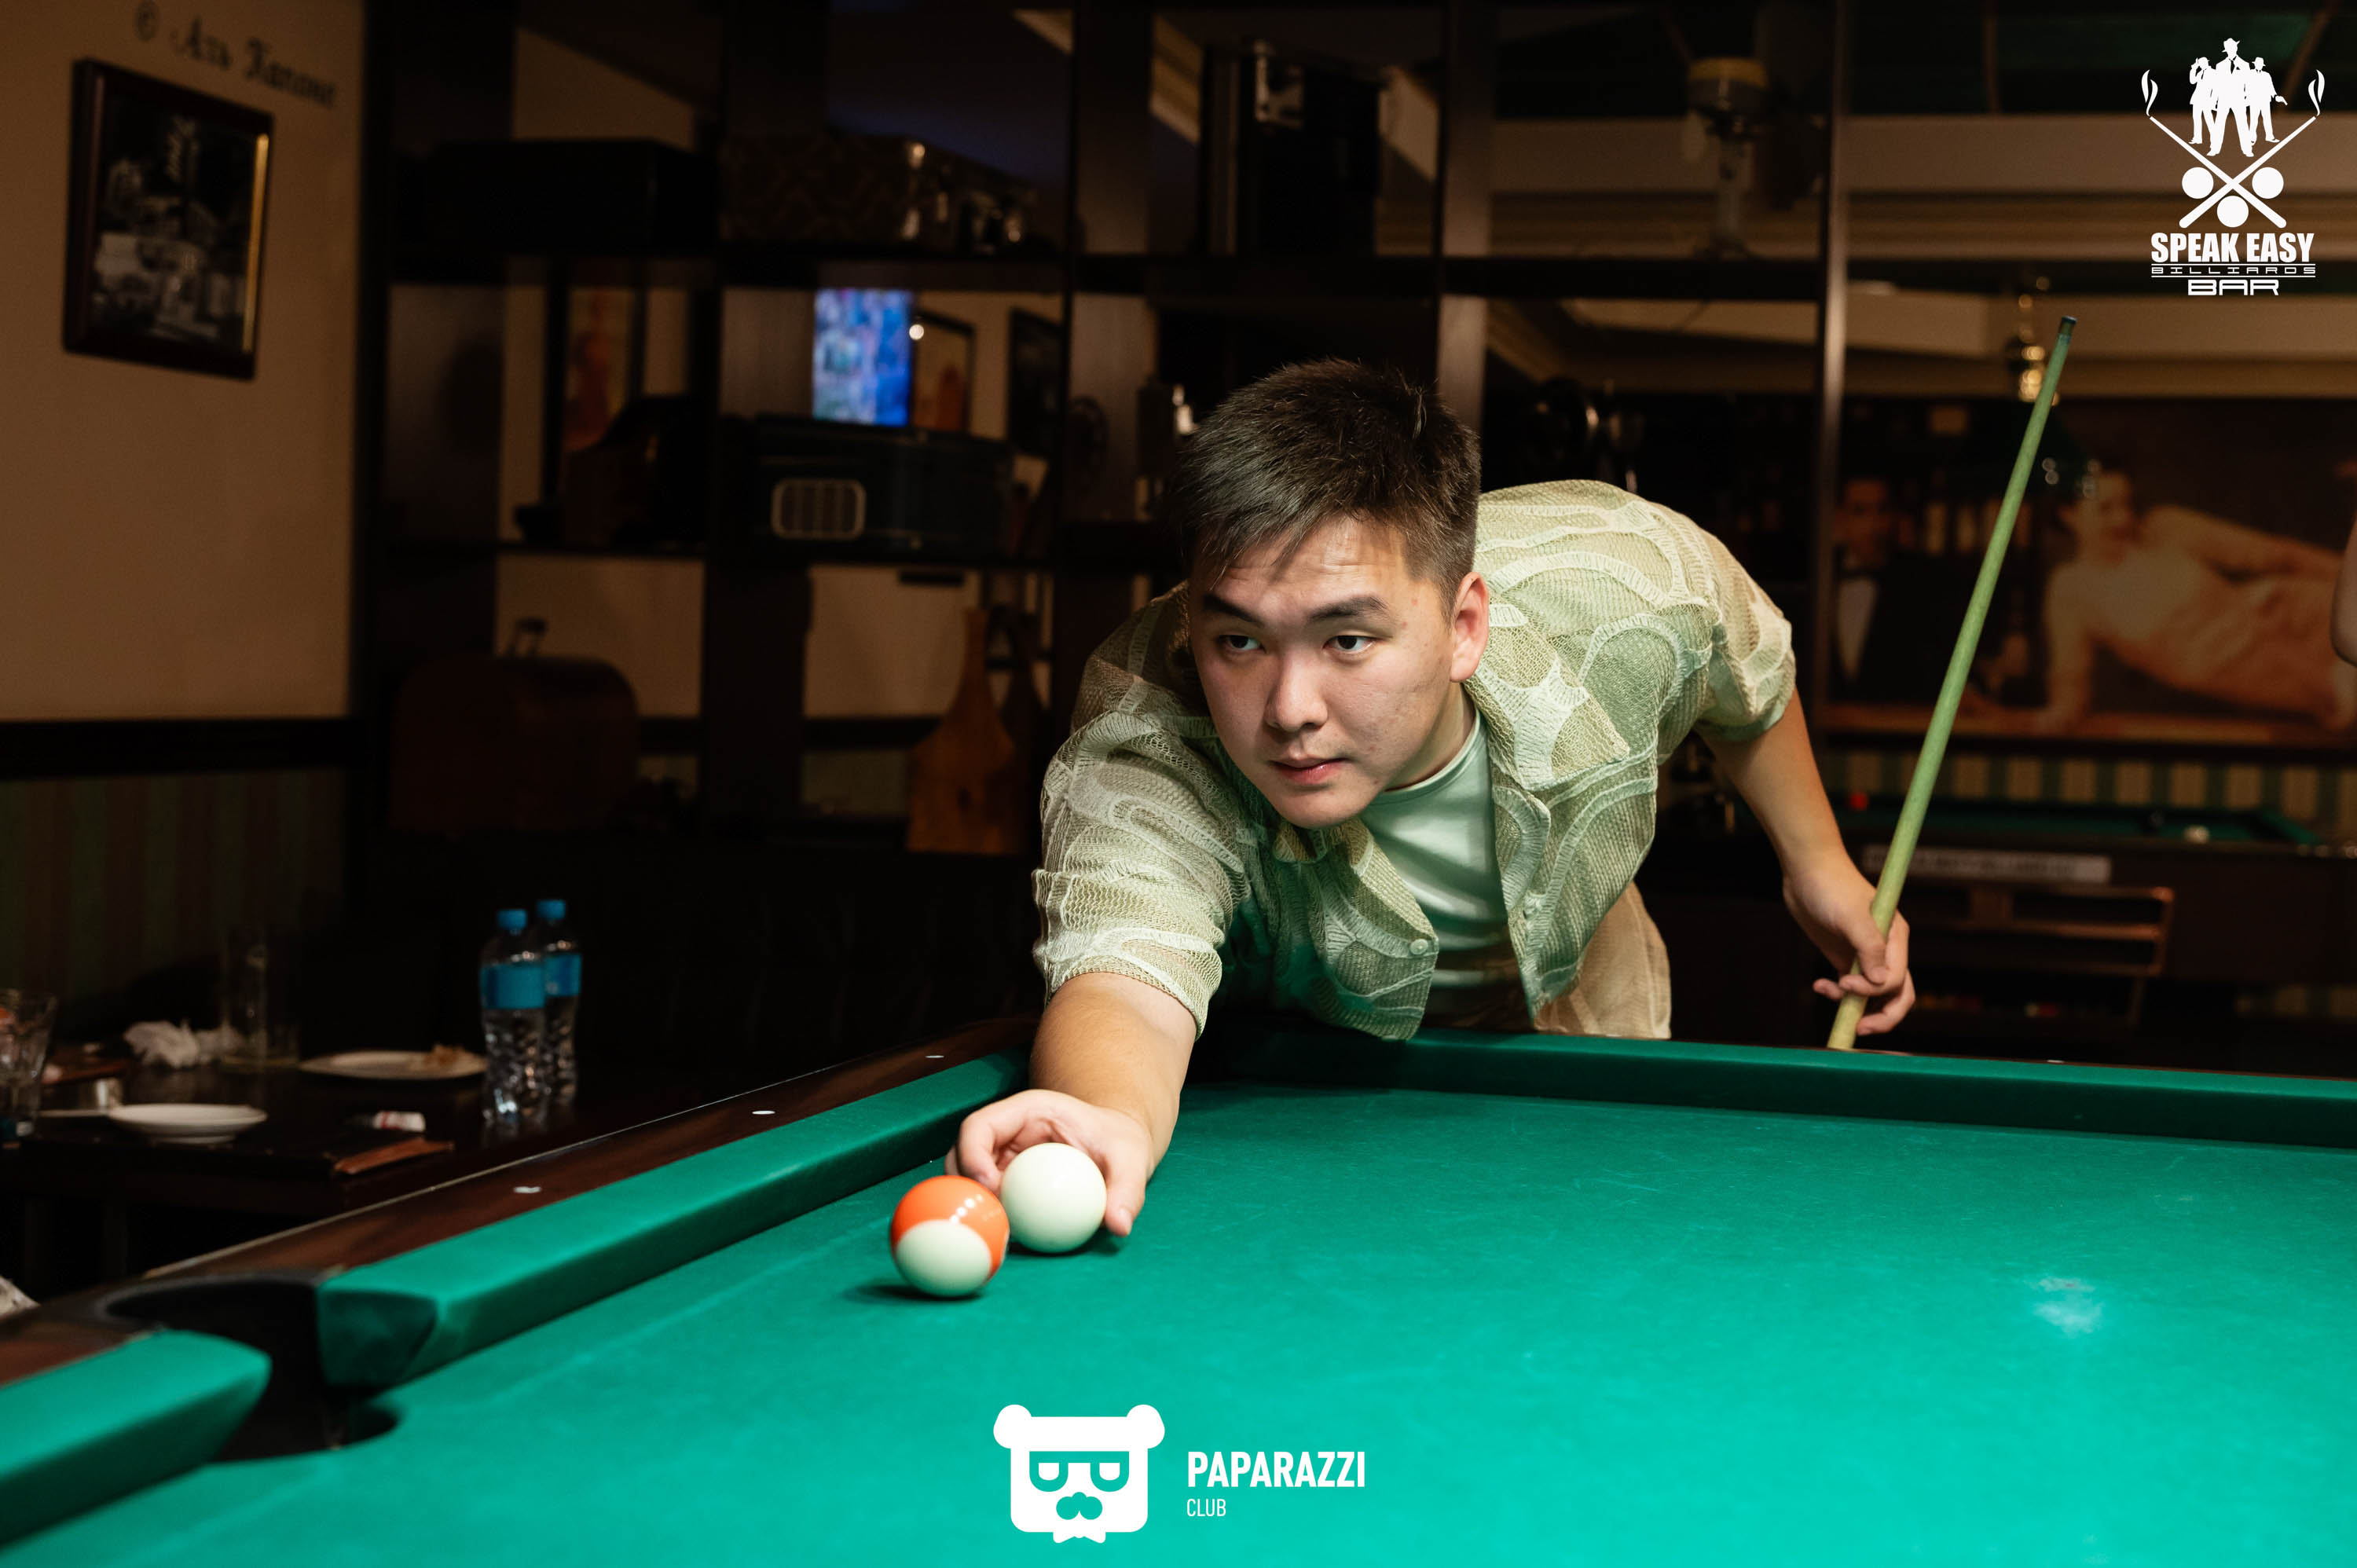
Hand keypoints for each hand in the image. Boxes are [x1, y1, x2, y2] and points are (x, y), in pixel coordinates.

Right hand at [946, 1089, 1153, 1236]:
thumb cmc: (1120, 1144)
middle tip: (985, 1221)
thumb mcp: (1131, 1160)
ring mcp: (1001, 1160)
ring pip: (967, 1182)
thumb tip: (1119, 1226)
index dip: (972, 1155)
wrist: (1117, 1150)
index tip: (989, 1189)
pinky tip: (1006, 1243)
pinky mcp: (1005, 1183)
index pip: (980, 1126)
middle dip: (963, 1189)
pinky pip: (987, 1201)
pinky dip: (989, 1220)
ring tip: (996, 1234)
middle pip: (961, 1156)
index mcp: (1026, 1112)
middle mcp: (1005, 1134)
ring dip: (973, 1207)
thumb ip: (1127, 1190)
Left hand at [1783, 861, 1915, 1035]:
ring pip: (1871, 995)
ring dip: (1853, 1004)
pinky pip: (1849, 988)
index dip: (1873, 991)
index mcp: (1895, 938)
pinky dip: (1836, 993)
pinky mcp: (1844, 959)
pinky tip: (1819, 985)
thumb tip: (1882, 982)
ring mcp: (1864, 956)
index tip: (1844, 984)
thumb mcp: (1851, 916)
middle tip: (1859, 1028)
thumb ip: (1868, 948)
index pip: (1896, 980)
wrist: (1807, 872)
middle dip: (1882, 1016)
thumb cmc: (1832, 888)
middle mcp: (1885, 950)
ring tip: (1827, 991)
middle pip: (1897, 994)